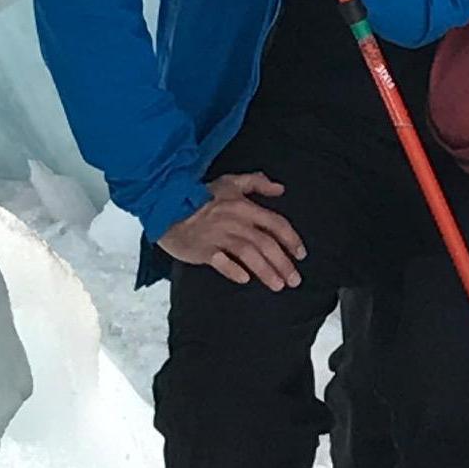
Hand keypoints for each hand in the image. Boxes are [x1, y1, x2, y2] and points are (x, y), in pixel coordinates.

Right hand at [158, 171, 307, 287]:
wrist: (167, 205)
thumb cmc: (200, 195)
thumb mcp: (230, 181)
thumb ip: (257, 182)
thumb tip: (280, 188)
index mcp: (245, 207)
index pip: (275, 224)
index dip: (291, 239)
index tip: (301, 254)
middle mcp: (236, 222)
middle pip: (266, 244)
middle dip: (283, 263)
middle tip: (295, 280)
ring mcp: (219, 237)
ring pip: (249, 255)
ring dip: (266, 271)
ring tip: (278, 285)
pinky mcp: (203, 250)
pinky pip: (221, 262)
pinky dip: (234, 270)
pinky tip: (245, 279)